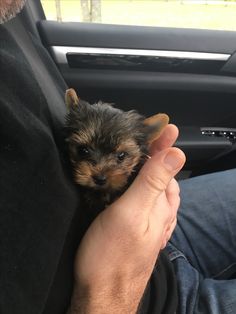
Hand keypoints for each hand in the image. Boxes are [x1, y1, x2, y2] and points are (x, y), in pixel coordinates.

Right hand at [69, 124, 184, 313]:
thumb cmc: (111, 256)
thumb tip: (177, 152)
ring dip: (151, 170)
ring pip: (156, 189)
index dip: (163, 143)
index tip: (160, 125)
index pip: (167, 164)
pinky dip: (143, 187)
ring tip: (141, 156)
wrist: (102, 295)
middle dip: (158, 154)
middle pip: (164, 175)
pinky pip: (147, 202)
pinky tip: (134, 188)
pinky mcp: (139, 231)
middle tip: (145, 137)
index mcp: (161, 204)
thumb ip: (154, 182)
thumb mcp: (132, 213)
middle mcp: (161, 213)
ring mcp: (152, 224)